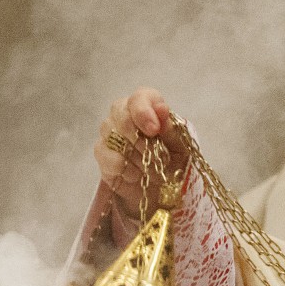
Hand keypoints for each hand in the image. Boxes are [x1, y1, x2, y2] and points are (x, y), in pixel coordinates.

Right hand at [94, 87, 189, 217]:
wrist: (165, 189)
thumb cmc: (175, 162)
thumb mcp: (182, 146)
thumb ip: (171, 127)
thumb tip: (161, 109)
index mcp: (149, 108)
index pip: (140, 97)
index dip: (144, 111)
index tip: (154, 130)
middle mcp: (125, 115)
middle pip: (119, 111)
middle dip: (138, 137)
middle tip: (156, 156)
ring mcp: (110, 133)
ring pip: (111, 133)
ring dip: (135, 155)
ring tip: (150, 169)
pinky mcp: (102, 154)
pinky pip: (105, 154)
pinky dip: (124, 168)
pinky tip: (136, 175)